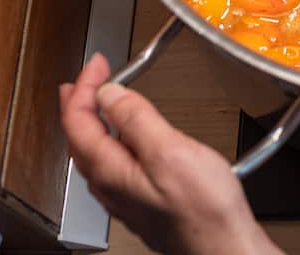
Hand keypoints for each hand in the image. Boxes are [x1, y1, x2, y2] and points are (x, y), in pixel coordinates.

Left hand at [60, 54, 279, 254]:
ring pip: (93, 154)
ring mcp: (124, 197)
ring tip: (96, 104)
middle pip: (79, 138)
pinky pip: (112, 166)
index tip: (97, 63)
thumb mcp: (170, 151)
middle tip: (84, 80)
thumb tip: (108, 95)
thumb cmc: (202, 208)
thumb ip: (136, 119)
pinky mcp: (142, 203)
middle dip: (79, 104)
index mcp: (109, 170)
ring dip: (92, 122)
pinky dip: (110, 141)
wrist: (221, 247)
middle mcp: (109, 186)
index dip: (84, 87)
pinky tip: (125, 140)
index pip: (78, 121)